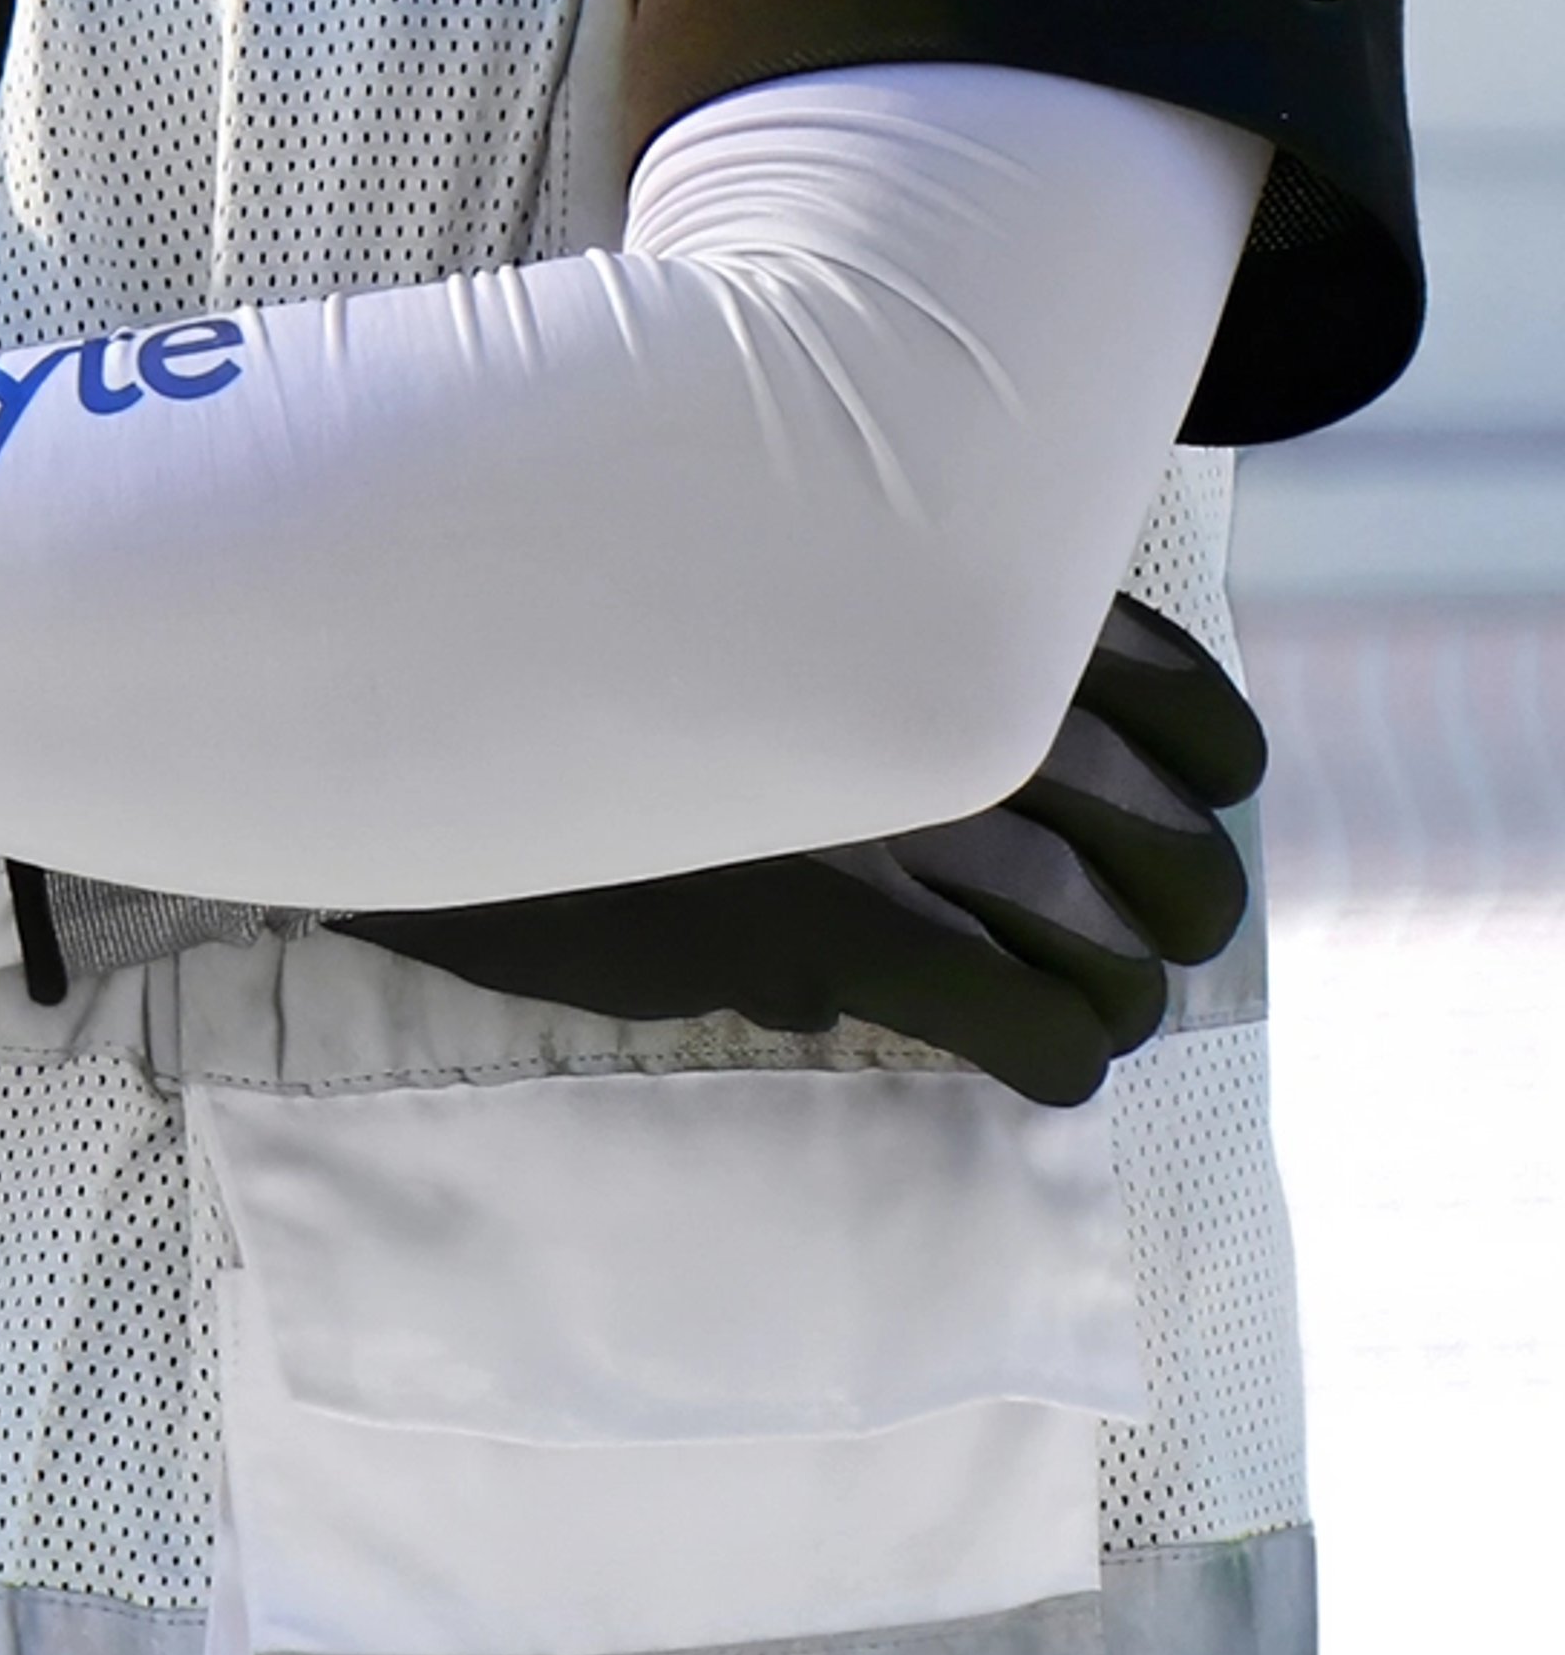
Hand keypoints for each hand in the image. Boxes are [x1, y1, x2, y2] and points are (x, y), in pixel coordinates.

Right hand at [341, 590, 1264, 1108]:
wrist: (438, 684)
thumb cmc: (580, 629)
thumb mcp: (739, 587)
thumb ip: (861, 638)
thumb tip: (957, 700)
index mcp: (942, 592)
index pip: (1169, 682)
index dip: (1217, 755)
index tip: (1209, 787)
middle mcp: (942, 686)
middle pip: (1166, 832)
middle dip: (1186, 900)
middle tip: (1161, 930)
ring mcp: (896, 806)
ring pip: (1107, 942)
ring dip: (1124, 994)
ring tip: (1100, 1011)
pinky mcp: (840, 921)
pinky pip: (1021, 1021)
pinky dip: (1059, 1055)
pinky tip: (1051, 1066)